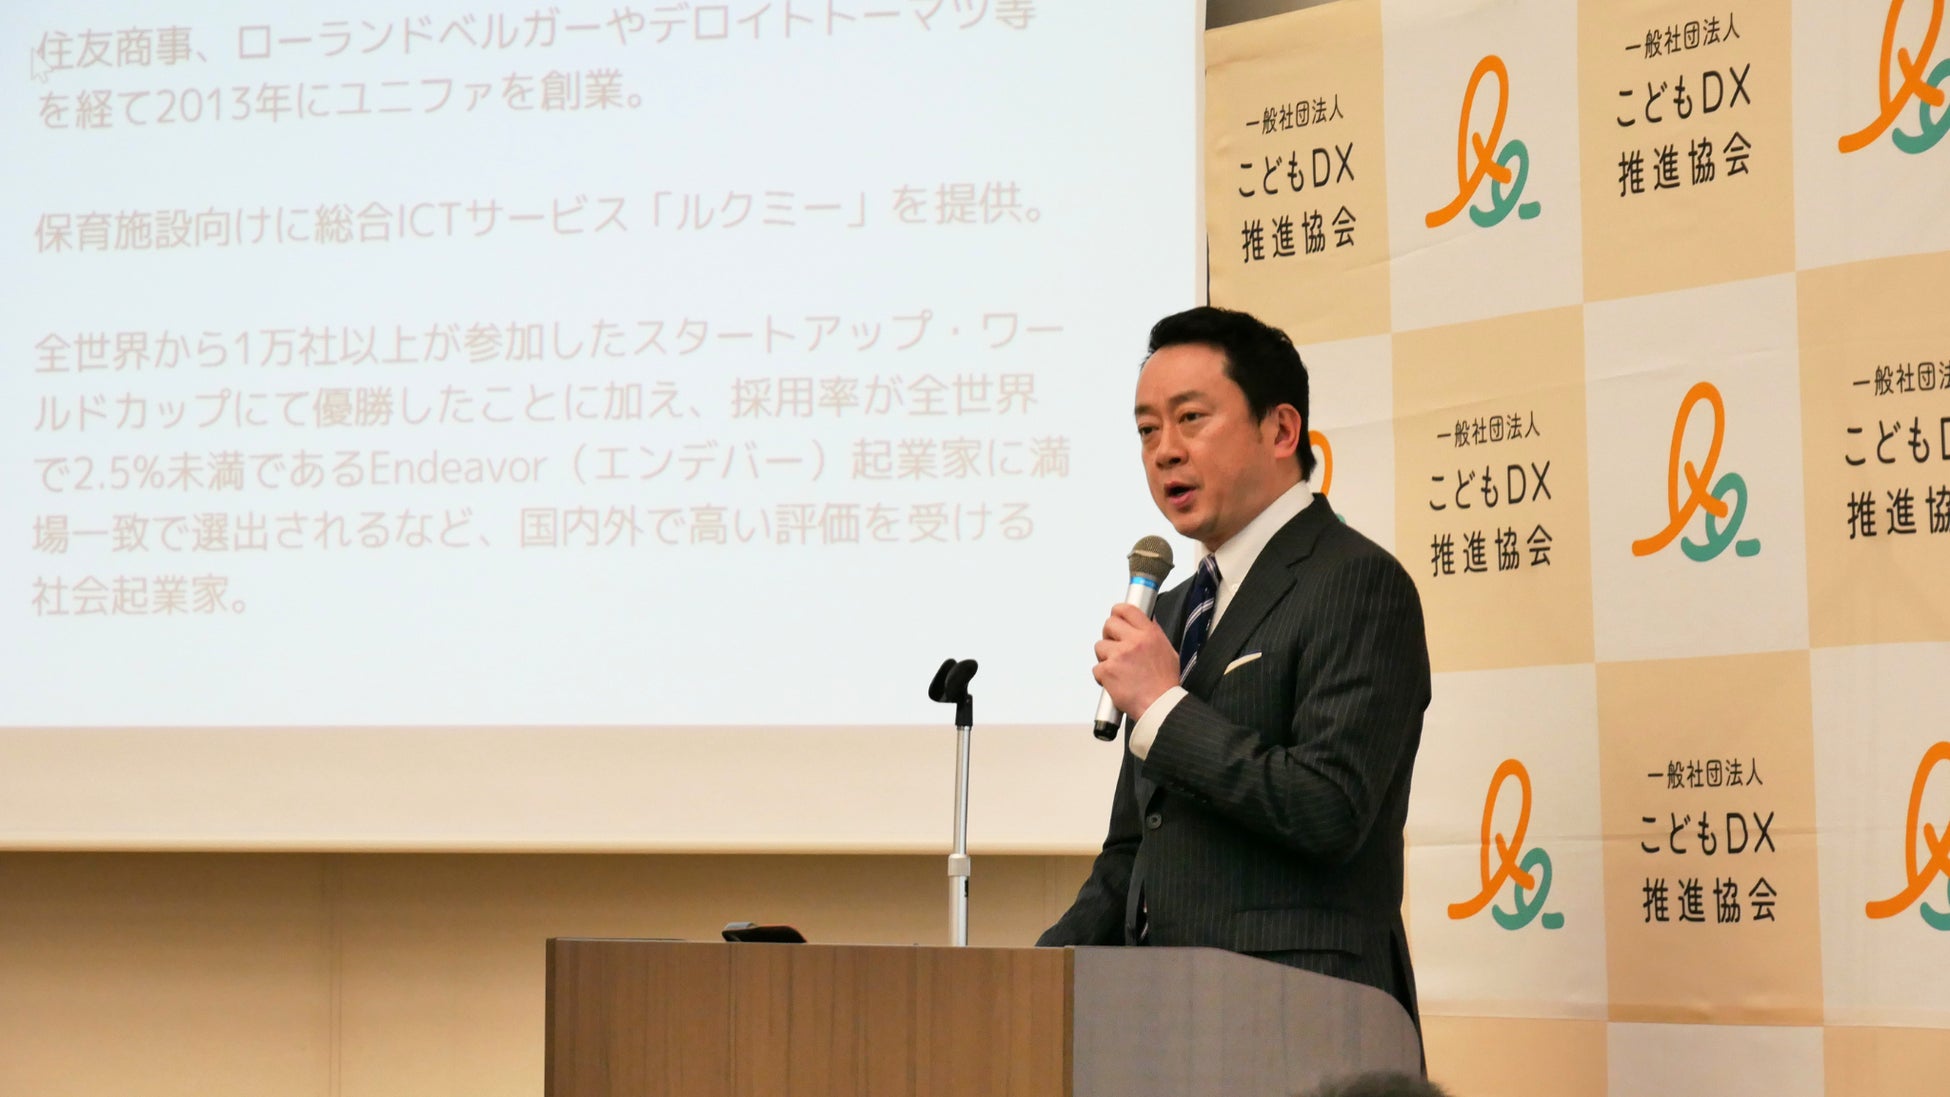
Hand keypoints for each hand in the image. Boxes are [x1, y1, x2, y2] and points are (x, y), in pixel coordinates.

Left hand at [1092, 604, 1179, 718]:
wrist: (1159, 706)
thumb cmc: (1164, 683)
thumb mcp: (1167, 652)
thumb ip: (1154, 634)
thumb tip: (1146, 620)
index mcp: (1149, 634)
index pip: (1127, 609)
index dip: (1118, 612)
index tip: (1116, 617)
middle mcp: (1134, 641)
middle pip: (1109, 624)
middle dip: (1109, 635)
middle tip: (1115, 647)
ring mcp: (1119, 655)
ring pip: (1099, 646)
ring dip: (1105, 658)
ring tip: (1119, 670)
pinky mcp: (1107, 671)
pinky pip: (1096, 668)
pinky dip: (1103, 677)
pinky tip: (1116, 683)